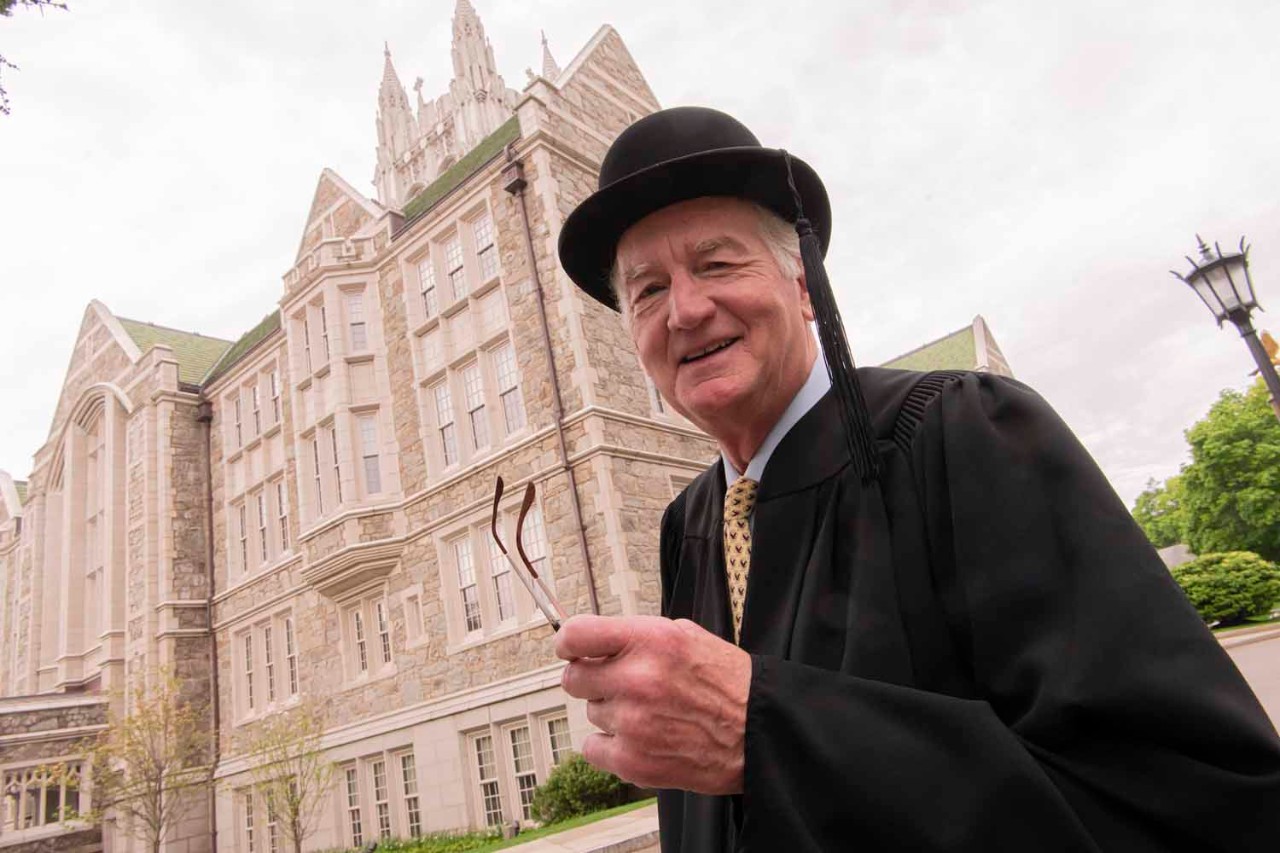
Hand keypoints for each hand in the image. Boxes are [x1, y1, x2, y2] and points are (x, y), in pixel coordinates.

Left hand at [555, 614, 751, 794]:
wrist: (759, 732)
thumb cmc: (727, 683)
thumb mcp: (685, 636)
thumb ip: (636, 637)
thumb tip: (595, 642)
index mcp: (650, 641)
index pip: (577, 635)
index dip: (567, 643)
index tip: (568, 649)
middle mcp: (637, 679)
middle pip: (574, 678)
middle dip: (591, 679)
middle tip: (617, 684)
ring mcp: (633, 722)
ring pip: (591, 713)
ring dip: (612, 712)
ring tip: (650, 713)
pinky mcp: (633, 761)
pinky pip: (593, 748)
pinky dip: (611, 746)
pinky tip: (640, 738)